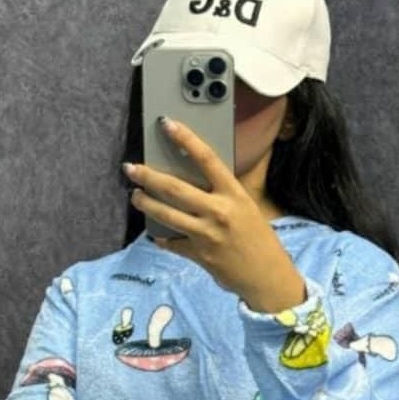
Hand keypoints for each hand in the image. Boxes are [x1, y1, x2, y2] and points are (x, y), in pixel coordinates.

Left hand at [125, 117, 306, 312]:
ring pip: (166, 214)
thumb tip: (193, 181)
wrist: (267, 276)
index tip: (167, 124)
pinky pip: (172, 243)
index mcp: (234, 194)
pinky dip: (163, 237)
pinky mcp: (199, 255)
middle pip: (174, 188)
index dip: (185, 138)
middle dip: (148, 176)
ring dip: (146, 204)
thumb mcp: (245, 207)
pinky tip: (157, 234)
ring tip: (135, 197)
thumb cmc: (259, 239)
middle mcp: (219, 211)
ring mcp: (207, 234)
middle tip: (131, 169)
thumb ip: (222, 194)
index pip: (206, 158)